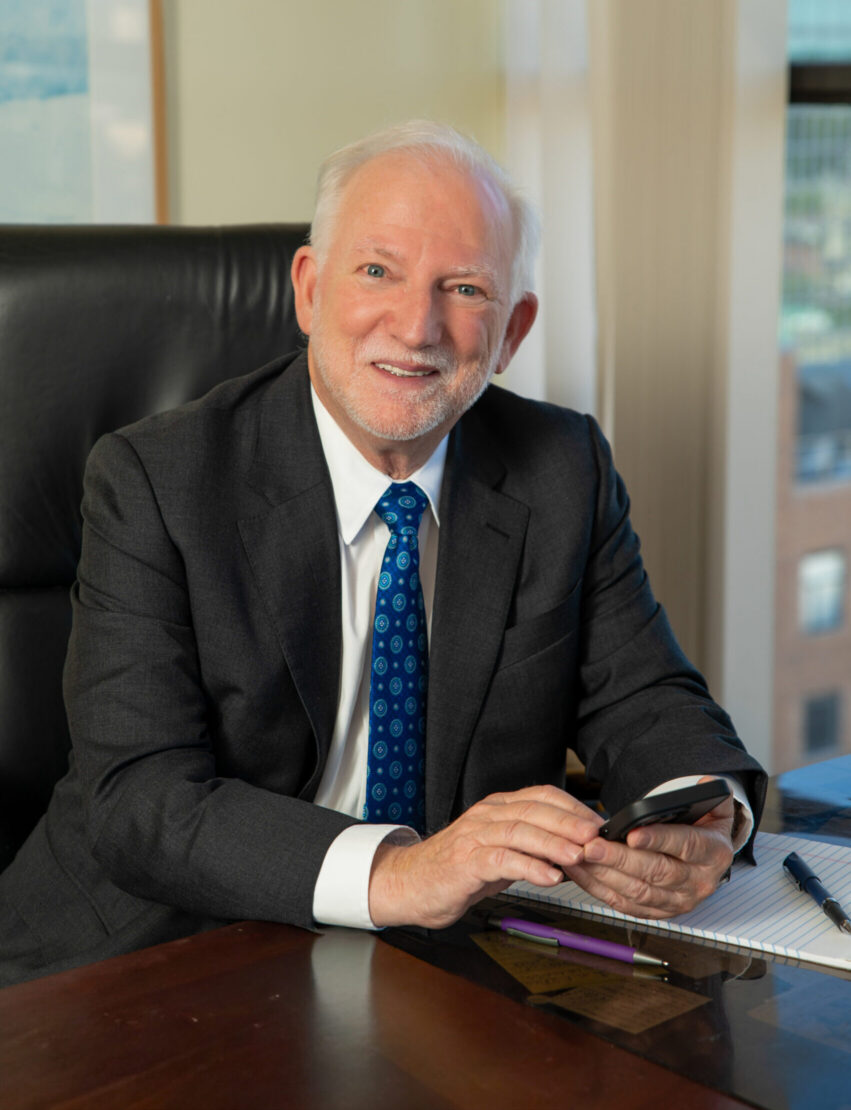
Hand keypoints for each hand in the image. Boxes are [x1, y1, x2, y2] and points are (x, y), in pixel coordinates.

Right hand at [367, 785, 602, 928]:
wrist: (409, 883)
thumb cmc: (455, 869)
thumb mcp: (498, 852)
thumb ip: (528, 846)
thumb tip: (570, 849)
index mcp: (497, 808)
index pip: (541, 796)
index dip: (572, 807)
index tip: (597, 823)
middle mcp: (486, 816)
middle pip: (534, 810)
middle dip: (570, 822)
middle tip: (596, 836)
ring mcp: (474, 837)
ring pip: (520, 831)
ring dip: (553, 843)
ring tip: (579, 856)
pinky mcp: (465, 862)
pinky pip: (501, 860)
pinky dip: (528, 867)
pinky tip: (548, 876)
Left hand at [563, 783, 734, 919]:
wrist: (707, 859)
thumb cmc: (703, 828)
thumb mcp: (716, 807)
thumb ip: (712, 792)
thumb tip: (705, 782)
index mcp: (714, 853)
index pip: (686, 846)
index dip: (658, 839)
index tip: (631, 834)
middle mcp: (699, 882)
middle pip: (656, 872)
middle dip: (620, 859)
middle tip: (593, 846)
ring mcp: (679, 900)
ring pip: (638, 891)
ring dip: (606, 875)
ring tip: (582, 856)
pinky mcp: (658, 911)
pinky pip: (625, 904)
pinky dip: (599, 889)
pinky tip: (582, 872)